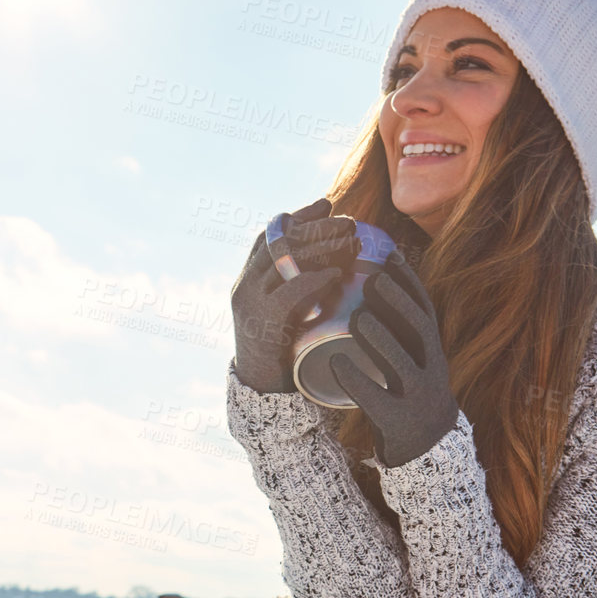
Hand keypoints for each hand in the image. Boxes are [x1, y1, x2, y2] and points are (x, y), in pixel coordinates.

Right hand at [231, 197, 358, 393]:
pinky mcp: (261, 323)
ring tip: (351, 240)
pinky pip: (287, 292)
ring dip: (321, 247)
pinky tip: (336, 273)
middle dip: (317, 226)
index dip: (298, 216)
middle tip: (349, 221)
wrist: (263, 393)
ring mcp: (249, 303)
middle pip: (279, 241)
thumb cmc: (285, 354)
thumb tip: (336, 263)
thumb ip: (302, 288)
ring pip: (284, 260)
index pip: (270, 235)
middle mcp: (245, 286)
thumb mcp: (291, 313)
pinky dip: (313, 279)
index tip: (327, 203)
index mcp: (249, 280)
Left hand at [329, 252, 459, 467]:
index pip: (426, 311)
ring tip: (356, 317)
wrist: (429, 446)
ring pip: (403, 364)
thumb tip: (374, 280)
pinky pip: (378, 400)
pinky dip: (357, 381)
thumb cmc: (411, 391)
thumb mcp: (414, 358)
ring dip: (380, 339)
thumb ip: (400, 329)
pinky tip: (337, 362)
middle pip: (421, 332)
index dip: (411, 283)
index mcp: (432, 351)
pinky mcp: (398, 421)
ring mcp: (416, 397)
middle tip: (373, 280)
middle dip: (399, 304)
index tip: (390, 256)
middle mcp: (431, 371)